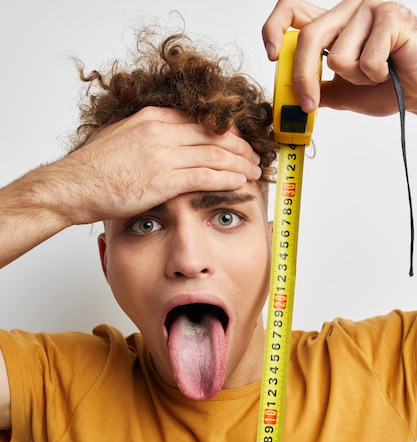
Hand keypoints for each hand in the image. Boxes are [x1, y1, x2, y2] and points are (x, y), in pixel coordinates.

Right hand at [57, 106, 261, 225]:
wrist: (74, 186)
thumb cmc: (94, 168)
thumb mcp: (121, 138)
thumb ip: (147, 136)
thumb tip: (163, 142)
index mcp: (153, 117)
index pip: (201, 120)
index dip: (226, 131)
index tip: (238, 141)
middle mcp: (161, 130)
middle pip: (214, 135)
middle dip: (240, 147)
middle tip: (254, 157)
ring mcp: (163, 154)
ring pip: (215, 154)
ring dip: (240, 163)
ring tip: (254, 171)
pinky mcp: (164, 179)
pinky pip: (205, 176)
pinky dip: (227, 178)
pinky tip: (240, 182)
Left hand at [262, 0, 416, 114]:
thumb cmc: (387, 87)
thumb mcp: (340, 92)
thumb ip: (316, 89)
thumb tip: (290, 98)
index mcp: (333, 24)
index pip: (292, 9)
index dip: (274, 28)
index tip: (271, 55)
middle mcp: (348, 10)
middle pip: (308, 38)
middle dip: (304, 78)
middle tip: (308, 104)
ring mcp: (370, 9)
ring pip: (337, 55)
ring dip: (355, 77)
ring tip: (375, 73)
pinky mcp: (391, 16)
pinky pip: (365, 59)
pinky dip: (376, 75)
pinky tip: (389, 68)